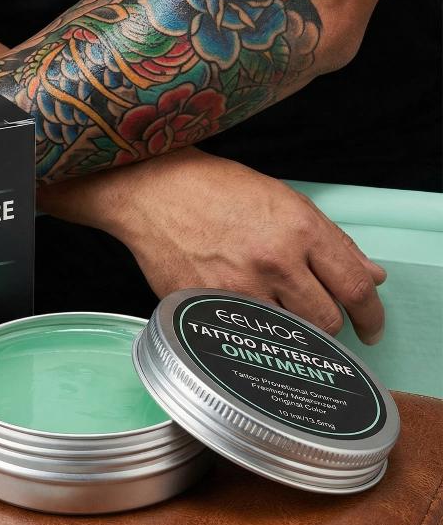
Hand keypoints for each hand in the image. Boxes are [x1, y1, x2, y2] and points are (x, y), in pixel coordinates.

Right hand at [37, 148, 386, 343]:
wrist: (152, 191)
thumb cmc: (213, 188)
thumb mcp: (282, 199)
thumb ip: (330, 240)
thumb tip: (370, 274)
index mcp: (299, 228)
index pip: (355, 287)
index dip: (371, 314)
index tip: (371, 326)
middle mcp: (273, 260)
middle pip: (327, 321)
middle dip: (330, 325)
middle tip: (319, 320)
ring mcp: (237, 288)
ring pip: (286, 336)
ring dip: (289, 331)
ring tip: (274, 311)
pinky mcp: (206, 306)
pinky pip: (243, 335)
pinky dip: (249, 330)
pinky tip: (240, 311)